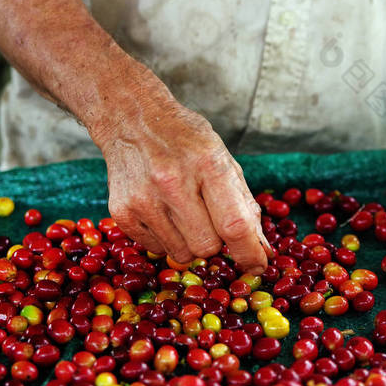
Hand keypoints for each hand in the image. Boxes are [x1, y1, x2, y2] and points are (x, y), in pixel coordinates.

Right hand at [93, 72, 270, 274]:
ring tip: (182, 210)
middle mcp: (172, 182)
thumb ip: (244, 205)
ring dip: (190, 241)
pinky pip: (157, 249)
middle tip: (209, 219)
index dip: (251, 253)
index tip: (259, 265)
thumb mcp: (222, 159)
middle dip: (216, 242)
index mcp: (207, 164)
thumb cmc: (185, 140)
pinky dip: (167, 238)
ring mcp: (143, 199)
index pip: (234, 225)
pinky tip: (162, 210)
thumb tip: (262, 250)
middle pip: (208, 247)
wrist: (132, 120)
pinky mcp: (123, 212)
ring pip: (182, 254)